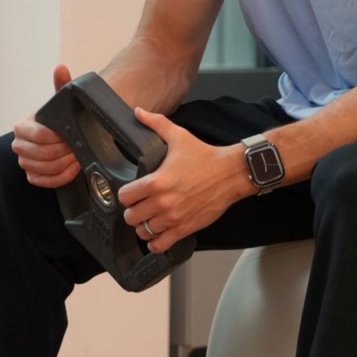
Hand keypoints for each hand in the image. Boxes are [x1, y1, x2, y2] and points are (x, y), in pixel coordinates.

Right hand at [11, 63, 80, 187]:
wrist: (61, 136)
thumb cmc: (59, 118)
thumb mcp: (60, 102)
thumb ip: (61, 85)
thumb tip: (61, 68)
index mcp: (21, 126)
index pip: (38, 135)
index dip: (57, 137)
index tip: (72, 135)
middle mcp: (18, 145)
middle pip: (42, 154)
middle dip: (64, 151)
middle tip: (79, 146)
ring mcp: (24, 162)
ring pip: (44, 169)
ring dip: (66, 163)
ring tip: (78, 155)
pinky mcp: (32, 176)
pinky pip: (45, 182)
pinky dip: (62, 176)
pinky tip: (73, 168)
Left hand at [117, 108, 249, 251]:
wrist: (231, 173)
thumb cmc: (205, 157)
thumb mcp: (178, 137)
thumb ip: (156, 124)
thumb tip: (139, 112)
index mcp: (157, 181)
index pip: (125, 196)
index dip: (125, 194)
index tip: (131, 191)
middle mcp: (163, 203)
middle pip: (130, 216)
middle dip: (132, 210)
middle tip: (139, 205)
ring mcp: (174, 218)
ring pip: (143, 231)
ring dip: (143, 225)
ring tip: (148, 218)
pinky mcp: (185, 228)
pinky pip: (160, 244)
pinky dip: (155, 241)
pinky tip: (157, 233)